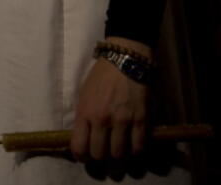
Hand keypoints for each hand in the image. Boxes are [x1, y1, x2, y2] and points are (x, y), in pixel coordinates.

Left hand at [70, 37, 151, 160]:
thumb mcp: (83, 95)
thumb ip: (83, 116)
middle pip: (99, 154)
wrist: (124, 61)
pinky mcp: (141, 120)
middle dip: (99, 158)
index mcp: (84, 112)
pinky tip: (132, 148)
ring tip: (117, 152)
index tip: (84, 157)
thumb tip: (83, 137)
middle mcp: (102, 120)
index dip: (80, 156)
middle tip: (102, 154)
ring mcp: (123, 121)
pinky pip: (138, 147)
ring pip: (119, 154)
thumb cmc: (100, 77)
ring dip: (118, 156)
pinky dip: (135, 151)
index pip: (79, 146)